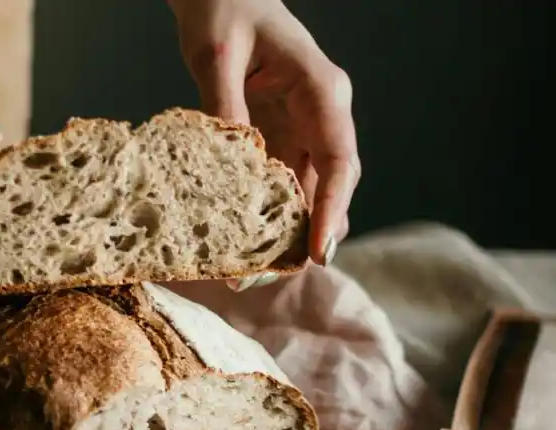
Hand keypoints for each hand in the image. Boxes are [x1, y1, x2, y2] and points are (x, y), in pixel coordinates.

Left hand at [169, 0, 359, 274]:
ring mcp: (303, 128)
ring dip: (289, 232)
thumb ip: (225, 105)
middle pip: (331, 185)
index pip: (340, 158)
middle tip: (275, 276)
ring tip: (256, 271)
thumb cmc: (224, 10)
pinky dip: (269, 215)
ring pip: (310, 191)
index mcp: (321, 89)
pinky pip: (284, 184)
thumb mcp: (216, 55)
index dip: (333, 209)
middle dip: (311, 233)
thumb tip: (233, 162)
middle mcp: (322, 114)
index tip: (319, 251)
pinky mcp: (281, 138)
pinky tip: (247, 242)